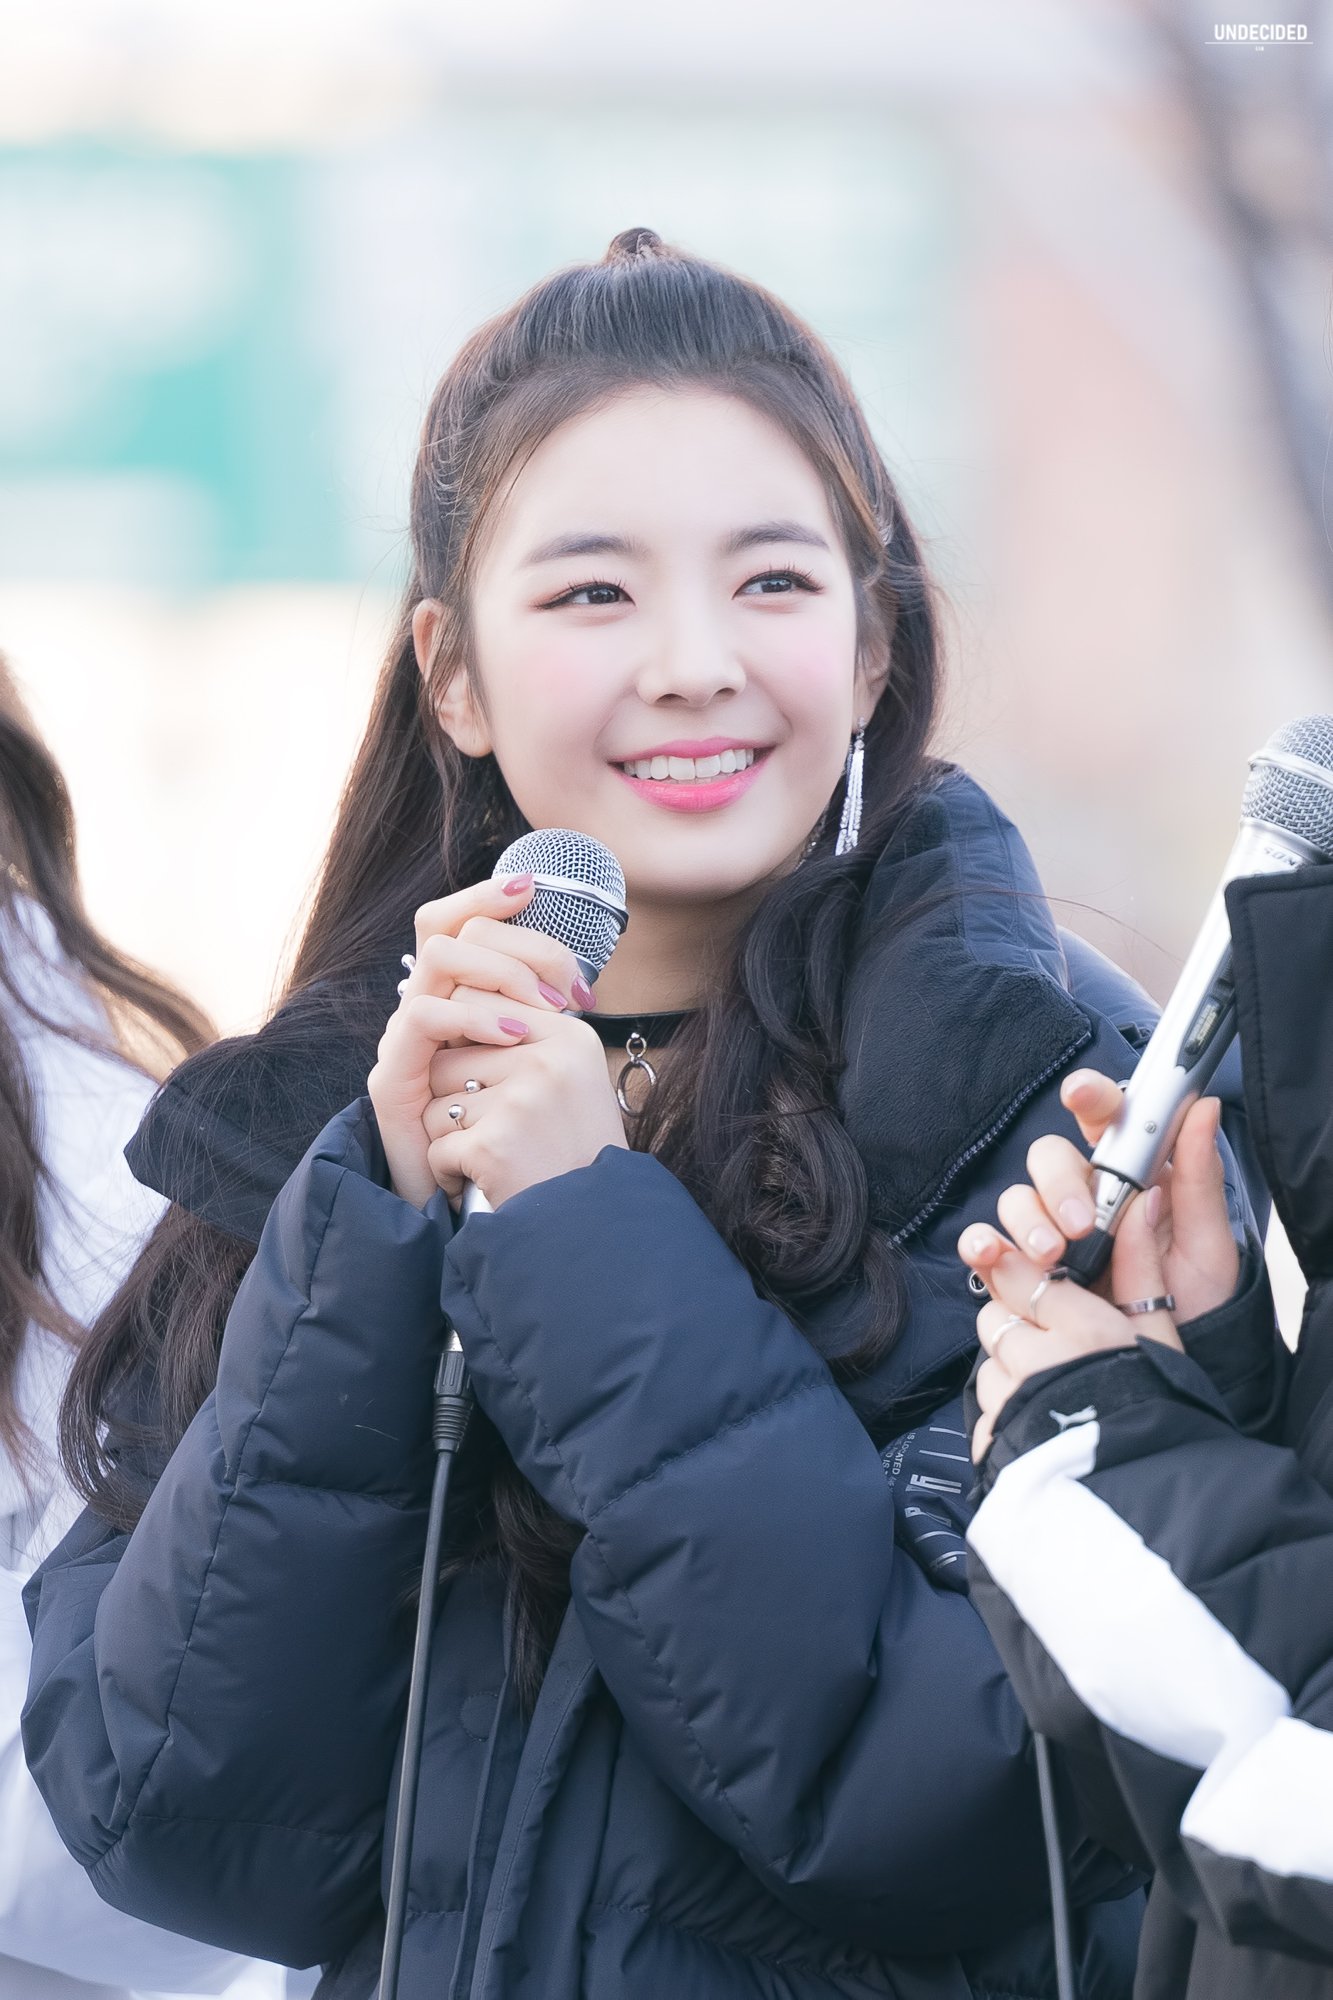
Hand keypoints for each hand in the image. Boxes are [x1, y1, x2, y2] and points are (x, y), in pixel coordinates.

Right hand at [367, 873, 602, 1206]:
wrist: (489, 1207)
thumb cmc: (519, 1136)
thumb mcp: (538, 1067)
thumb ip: (543, 1020)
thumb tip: (584, 980)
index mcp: (454, 1001)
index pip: (454, 922)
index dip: (485, 895)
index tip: (533, 886)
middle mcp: (422, 1011)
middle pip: (445, 930)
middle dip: (514, 943)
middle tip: (563, 986)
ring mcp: (403, 1044)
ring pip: (436, 962)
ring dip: (498, 974)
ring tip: (542, 1009)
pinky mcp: (392, 1081)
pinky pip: (422, 1019)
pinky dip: (473, 1016)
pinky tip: (515, 1034)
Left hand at [422, 1008, 627, 1210]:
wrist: (595, 1225)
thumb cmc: (574, 1153)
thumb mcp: (569, 1080)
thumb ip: (522, 1041)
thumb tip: (455, 1005)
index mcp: (570, 1037)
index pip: (477, 1001)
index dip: (461, 1044)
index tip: (478, 1082)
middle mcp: (549, 1061)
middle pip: (447, 1059)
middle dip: (451, 1101)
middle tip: (488, 1133)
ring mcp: (523, 1101)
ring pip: (434, 1106)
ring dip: (448, 1141)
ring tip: (488, 1160)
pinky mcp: (497, 1144)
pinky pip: (437, 1149)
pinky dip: (449, 1176)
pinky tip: (481, 1184)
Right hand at [956, 1070, 1239, 1461]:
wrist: (1163, 1373)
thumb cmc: (1196, 1308)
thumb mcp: (1208, 1246)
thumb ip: (1199, 1178)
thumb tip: (1203, 1107)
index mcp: (1132, 1177)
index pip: (1105, 1120)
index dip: (1089, 1096)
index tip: (1081, 1095)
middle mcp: (1085, 1197)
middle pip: (1051, 1157)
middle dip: (1059, 1184)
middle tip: (1081, 1225)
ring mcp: (1050, 1231)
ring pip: (1018, 1197)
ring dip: (1028, 1220)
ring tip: (1052, 1258)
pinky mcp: (1021, 1270)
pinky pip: (988, 1243)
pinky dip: (981, 1243)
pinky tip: (991, 1256)